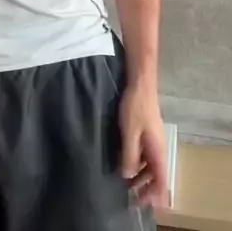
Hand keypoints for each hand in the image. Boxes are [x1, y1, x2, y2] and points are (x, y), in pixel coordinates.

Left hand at [119, 82, 168, 209]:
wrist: (141, 85)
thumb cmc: (136, 109)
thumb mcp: (129, 134)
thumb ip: (129, 156)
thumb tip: (127, 176)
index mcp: (158, 151)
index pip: (161, 180)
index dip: (154, 194)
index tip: (141, 203)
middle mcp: (159, 148)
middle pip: (157, 175)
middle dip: (146, 188)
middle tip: (131, 197)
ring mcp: (154, 140)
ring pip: (150, 165)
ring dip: (141, 176)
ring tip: (127, 184)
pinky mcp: (148, 133)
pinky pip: (145, 155)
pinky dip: (138, 164)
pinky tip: (126, 164)